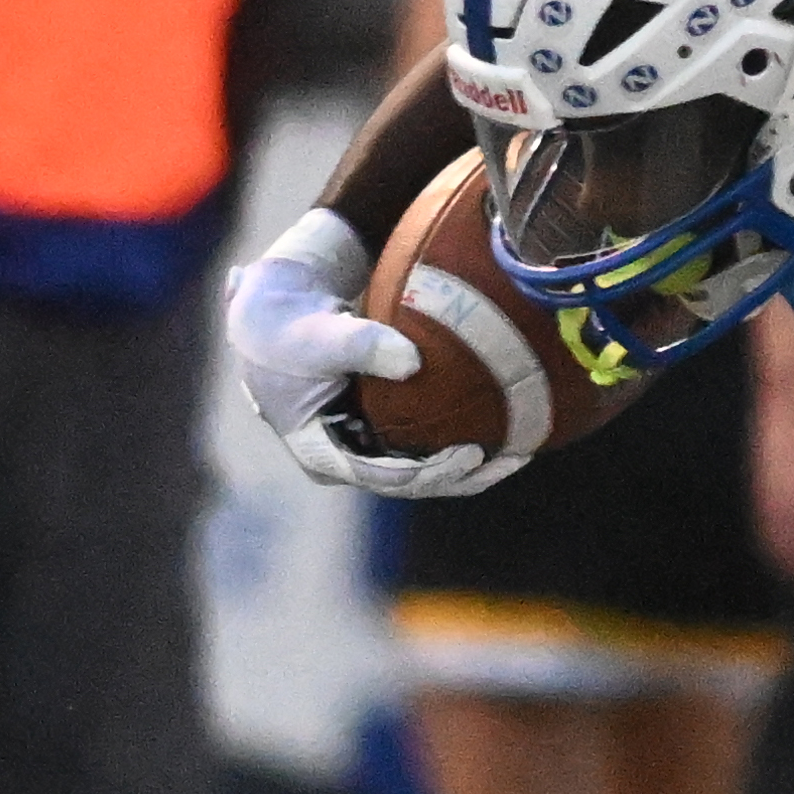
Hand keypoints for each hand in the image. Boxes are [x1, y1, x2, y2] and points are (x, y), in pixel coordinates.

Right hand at [224, 211, 516, 499]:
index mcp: (322, 454)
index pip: (385, 478)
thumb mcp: (319, 334)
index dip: (432, 474)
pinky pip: (424, 443)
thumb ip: (361, 345)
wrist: (273, 309)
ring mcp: (362, 446)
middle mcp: (345, 459)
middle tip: (510, 460)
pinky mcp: (378, 427)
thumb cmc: (288, 324)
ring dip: (469, 467)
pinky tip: (504, 429)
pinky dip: (457, 438)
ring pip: (422, 469)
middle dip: (462, 478)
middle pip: (412, 483)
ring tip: (520, 454)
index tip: (472, 454)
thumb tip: (413, 360)